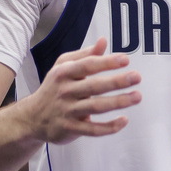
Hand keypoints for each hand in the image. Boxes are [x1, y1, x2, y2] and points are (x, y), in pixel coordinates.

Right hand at [26, 37, 140, 144]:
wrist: (32, 117)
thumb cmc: (55, 87)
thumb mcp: (64, 67)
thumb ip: (85, 55)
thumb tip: (103, 41)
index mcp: (64, 73)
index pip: (87, 66)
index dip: (106, 62)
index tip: (125, 59)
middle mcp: (65, 91)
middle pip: (94, 86)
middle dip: (117, 81)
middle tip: (136, 77)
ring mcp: (67, 111)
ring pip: (96, 107)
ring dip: (118, 102)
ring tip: (137, 96)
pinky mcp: (70, 129)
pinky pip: (92, 129)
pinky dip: (108, 127)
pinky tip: (124, 120)